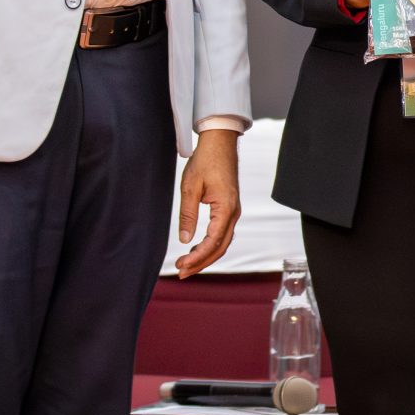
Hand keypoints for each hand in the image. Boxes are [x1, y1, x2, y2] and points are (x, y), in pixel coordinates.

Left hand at [174, 128, 241, 277]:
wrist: (220, 142)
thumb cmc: (205, 160)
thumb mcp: (190, 187)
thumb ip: (188, 214)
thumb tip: (185, 240)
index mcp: (225, 208)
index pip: (212, 241)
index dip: (197, 257)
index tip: (181, 265)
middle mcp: (234, 212)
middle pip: (220, 247)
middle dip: (201, 262)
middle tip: (181, 272)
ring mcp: (234, 211)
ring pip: (223, 242)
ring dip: (206, 256)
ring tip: (187, 265)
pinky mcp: (230, 208)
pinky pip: (223, 233)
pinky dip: (210, 245)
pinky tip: (197, 249)